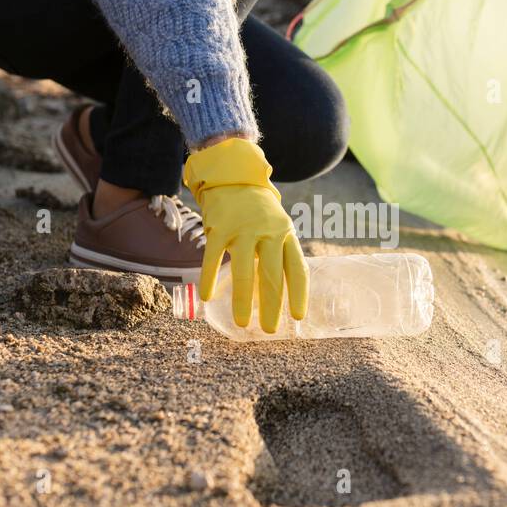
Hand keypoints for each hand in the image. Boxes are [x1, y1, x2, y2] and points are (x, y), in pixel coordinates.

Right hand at [183, 138, 308, 333]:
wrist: (233, 176)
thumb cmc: (259, 210)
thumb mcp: (277, 227)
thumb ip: (278, 255)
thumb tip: (277, 295)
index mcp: (286, 234)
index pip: (297, 268)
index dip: (299, 293)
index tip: (298, 317)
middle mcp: (268, 232)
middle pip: (273, 274)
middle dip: (273, 306)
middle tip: (270, 330)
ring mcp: (243, 229)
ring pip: (244, 270)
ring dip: (244, 300)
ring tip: (243, 323)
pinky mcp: (219, 227)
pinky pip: (213, 258)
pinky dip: (210, 278)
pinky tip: (207, 298)